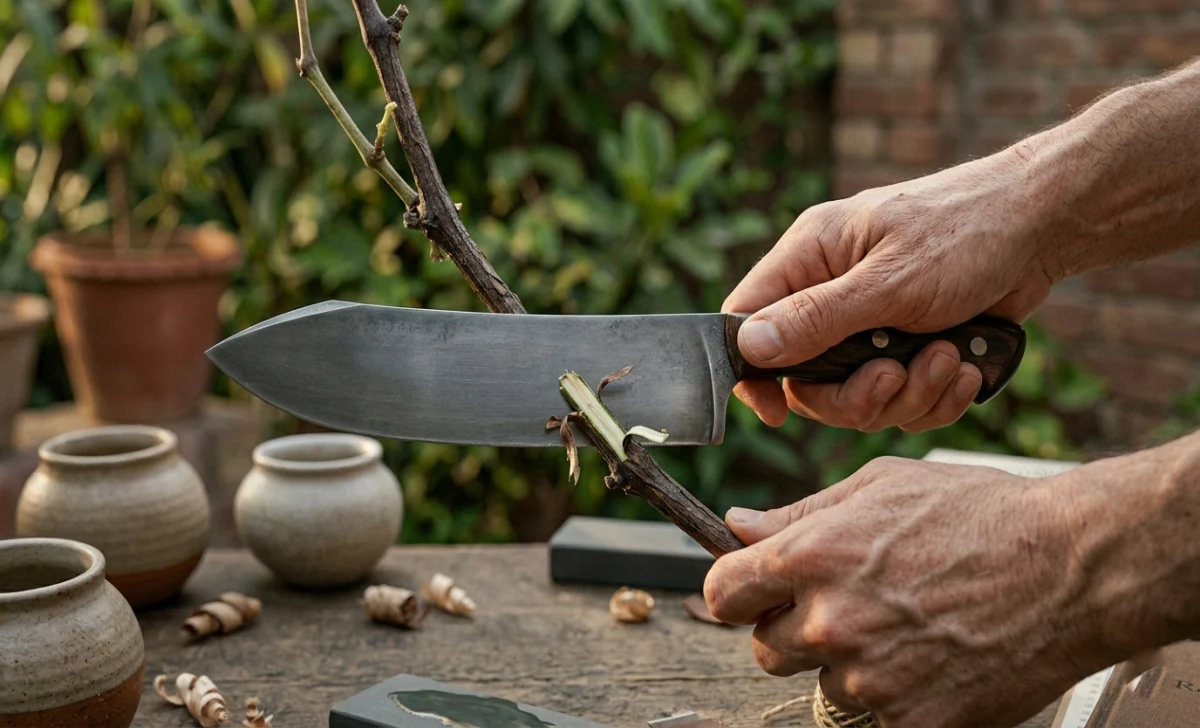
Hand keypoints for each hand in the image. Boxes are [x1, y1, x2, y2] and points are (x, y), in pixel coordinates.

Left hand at [703, 457, 1129, 727]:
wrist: (1072, 568)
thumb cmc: (982, 514)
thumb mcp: (881, 486)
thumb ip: (800, 514)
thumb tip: (738, 524)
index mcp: (814, 557)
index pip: (723, 593)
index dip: (736, 591)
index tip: (753, 592)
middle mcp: (832, 621)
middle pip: (766, 648)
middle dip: (794, 629)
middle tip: (847, 606)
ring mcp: (871, 677)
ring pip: (823, 683)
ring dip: (849, 662)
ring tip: (906, 625)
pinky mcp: (911, 720)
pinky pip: (875, 715)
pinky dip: (896, 693)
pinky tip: (932, 655)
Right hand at [723, 152, 1055, 431]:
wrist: (1045, 229)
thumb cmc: (966, 233)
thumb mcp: (888, 282)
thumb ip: (815, 318)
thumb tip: (747, 347)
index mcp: (810, 258)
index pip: (746, 320)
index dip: (752, 372)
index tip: (775, 411)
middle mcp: (832, 291)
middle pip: (806, 378)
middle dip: (855, 395)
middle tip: (894, 378)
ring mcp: (871, 322)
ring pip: (858, 395)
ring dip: (907, 394)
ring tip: (949, 360)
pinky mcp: (909, 344)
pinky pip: (903, 396)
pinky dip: (935, 395)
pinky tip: (965, 369)